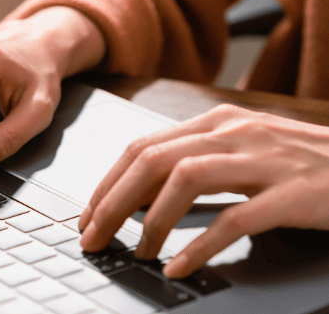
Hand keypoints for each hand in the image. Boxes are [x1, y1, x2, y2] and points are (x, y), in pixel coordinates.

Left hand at [78, 104, 328, 277]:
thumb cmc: (298, 161)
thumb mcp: (241, 149)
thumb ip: (195, 160)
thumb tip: (140, 192)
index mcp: (216, 122)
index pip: (143, 147)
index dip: (107, 182)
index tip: (89, 214)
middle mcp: (234, 133)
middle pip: (153, 161)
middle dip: (113, 202)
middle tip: (93, 236)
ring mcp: (264, 160)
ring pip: (185, 180)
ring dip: (150, 220)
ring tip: (137, 251)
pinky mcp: (293, 193)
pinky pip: (235, 219)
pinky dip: (200, 244)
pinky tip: (179, 265)